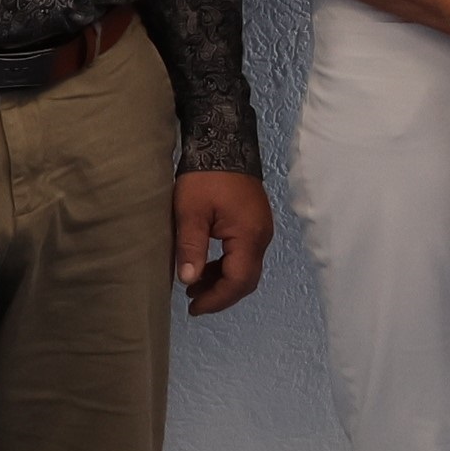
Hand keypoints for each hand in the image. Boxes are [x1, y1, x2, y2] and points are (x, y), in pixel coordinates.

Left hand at [173, 171, 274, 315]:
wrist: (225, 142)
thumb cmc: (206, 177)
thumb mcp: (190, 212)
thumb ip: (191, 248)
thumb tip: (188, 281)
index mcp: (248, 236)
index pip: (238, 281)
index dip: (216, 299)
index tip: (192, 307)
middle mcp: (261, 237)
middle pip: (246, 279)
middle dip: (221, 294)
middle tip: (193, 301)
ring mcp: (261, 229)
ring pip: (246, 268)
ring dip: (223, 281)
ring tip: (195, 284)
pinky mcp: (255, 223)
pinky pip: (245, 254)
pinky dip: (228, 266)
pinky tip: (208, 265)